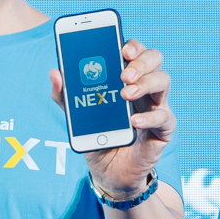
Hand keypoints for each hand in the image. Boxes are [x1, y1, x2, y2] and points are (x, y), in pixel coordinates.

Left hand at [49, 39, 174, 196]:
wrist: (109, 173)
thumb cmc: (98, 137)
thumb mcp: (77, 117)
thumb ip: (65, 97)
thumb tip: (55, 73)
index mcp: (125, 78)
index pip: (134, 51)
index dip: (132, 45)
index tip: (123, 48)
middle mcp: (144, 87)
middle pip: (154, 59)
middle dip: (140, 62)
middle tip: (123, 74)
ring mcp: (156, 106)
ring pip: (163, 80)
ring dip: (146, 83)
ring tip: (126, 93)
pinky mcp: (162, 129)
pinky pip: (164, 117)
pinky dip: (150, 117)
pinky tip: (134, 122)